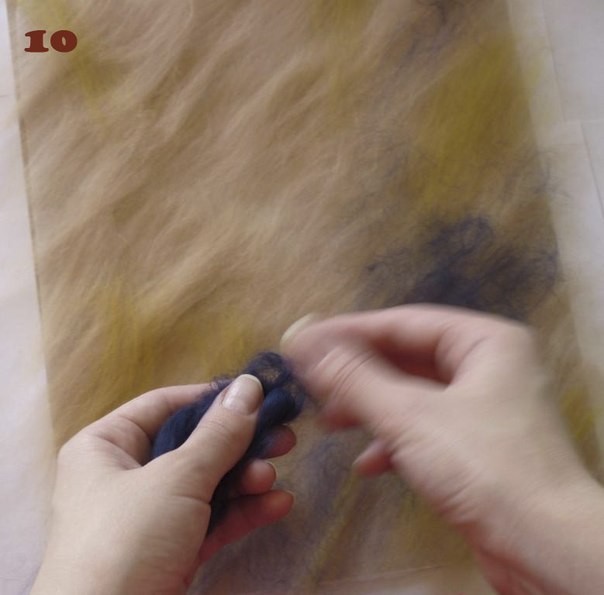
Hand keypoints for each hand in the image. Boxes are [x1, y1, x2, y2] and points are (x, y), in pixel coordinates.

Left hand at [31, 376, 294, 594]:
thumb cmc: (129, 538)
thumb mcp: (177, 478)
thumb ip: (219, 433)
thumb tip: (249, 384)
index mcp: (107, 445)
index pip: (165, 404)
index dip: (211, 398)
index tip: (257, 395)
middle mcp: (125, 475)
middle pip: (192, 445)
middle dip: (239, 444)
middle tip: (282, 437)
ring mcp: (149, 516)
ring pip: (206, 483)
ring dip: (244, 480)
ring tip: (274, 477)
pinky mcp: (169, 550)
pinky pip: (210, 519)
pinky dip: (241, 512)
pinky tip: (277, 506)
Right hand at [283, 305, 603, 594]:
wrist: (545, 550)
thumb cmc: (487, 470)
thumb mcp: (409, 416)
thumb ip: (353, 377)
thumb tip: (304, 341)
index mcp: (486, 341)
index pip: (403, 322)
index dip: (348, 331)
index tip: (305, 340)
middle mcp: (489, 367)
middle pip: (407, 358)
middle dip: (357, 374)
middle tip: (312, 381)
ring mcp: (485, 408)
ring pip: (412, 395)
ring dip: (370, 408)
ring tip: (329, 420)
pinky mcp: (478, 446)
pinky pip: (425, 429)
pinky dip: (394, 441)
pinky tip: (368, 463)